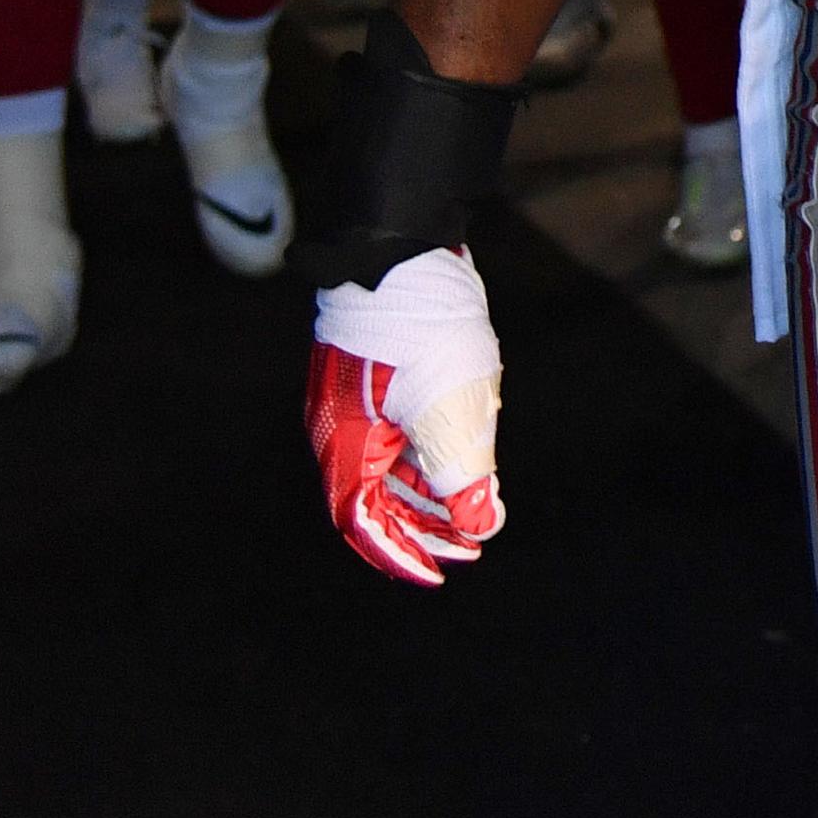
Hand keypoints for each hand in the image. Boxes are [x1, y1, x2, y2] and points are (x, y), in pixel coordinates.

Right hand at [308, 246, 504, 584]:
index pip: (361, 519)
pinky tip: (466, 455)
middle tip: (467, 543)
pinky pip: (400, 433)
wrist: (407, 245)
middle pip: (374, 497)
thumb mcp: (451, 409)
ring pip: (390, 465)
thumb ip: (463, 476)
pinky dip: (430, 454)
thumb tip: (477, 526)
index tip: (440, 572)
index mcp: (342, 441)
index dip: (399, 553)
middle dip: (423, 526)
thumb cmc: (421, 328)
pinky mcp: (378, 378)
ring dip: (430, 491)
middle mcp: (340, 426)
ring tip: (474, 503)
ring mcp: (357, 400)